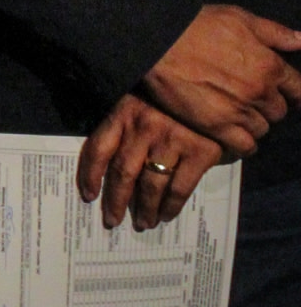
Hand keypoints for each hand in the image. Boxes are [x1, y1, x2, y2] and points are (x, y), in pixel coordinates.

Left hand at [79, 94, 222, 230]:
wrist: (217, 83)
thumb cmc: (171, 94)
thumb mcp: (140, 97)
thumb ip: (126, 123)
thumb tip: (110, 161)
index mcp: (124, 112)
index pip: (98, 148)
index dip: (89, 175)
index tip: (88, 195)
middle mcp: (144, 127)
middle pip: (122, 172)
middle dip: (116, 201)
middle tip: (112, 220)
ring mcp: (172, 140)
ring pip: (151, 185)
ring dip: (145, 208)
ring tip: (143, 223)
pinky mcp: (200, 152)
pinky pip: (180, 188)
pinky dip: (171, 206)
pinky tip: (165, 215)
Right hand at [143, 4, 300, 155]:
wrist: (158, 41)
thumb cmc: (198, 25)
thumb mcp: (240, 18)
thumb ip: (275, 33)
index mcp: (270, 66)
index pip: (299, 89)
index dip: (294, 92)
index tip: (288, 94)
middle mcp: (260, 92)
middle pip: (278, 111)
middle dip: (268, 105)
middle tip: (251, 99)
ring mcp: (238, 111)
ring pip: (262, 129)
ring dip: (254, 123)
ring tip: (238, 115)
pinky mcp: (216, 126)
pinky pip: (244, 146)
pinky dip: (244, 144)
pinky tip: (236, 137)